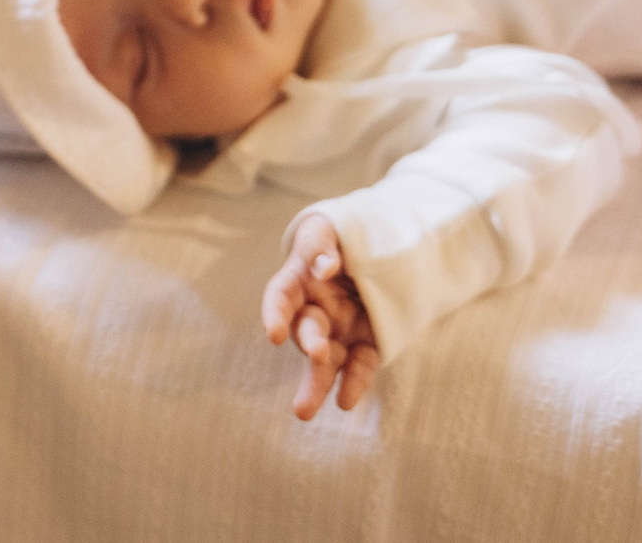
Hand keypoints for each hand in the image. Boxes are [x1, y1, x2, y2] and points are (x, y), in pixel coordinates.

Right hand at [262, 213, 378, 420]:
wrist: (368, 248)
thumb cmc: (336, 237)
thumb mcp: (326, 230)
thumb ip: (321, 244)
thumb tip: (325, 269)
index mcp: (298, 282)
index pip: (280, 299)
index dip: (275, 315)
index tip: (273, 334)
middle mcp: (313, 312)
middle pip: (306, 331)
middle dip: (310, 344)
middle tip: (317, 354)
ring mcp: (338, 331)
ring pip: (326, 362)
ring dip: (317, 384)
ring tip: (303, 411)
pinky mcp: (364, 344)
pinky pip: (360, 365)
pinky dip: (354, 383)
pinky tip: (345, 401)